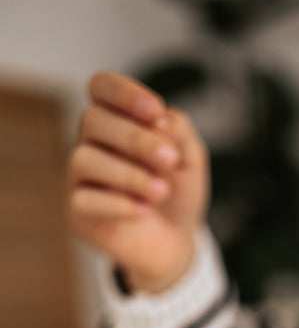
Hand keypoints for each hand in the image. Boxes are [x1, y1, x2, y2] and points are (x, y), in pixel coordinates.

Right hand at [68, 70, 209, 293]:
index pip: (101, 87)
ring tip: (161, 191)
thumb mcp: (190, 158)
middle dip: (135, 138)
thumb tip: (160, 119)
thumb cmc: (177, 192)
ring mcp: (81, 176)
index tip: (156, 110)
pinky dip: (118, 204)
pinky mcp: (79, 211)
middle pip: (93, 120)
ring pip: (84, 159)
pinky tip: (144, 210)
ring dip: (128, 174)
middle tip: (169, 159)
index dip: (123, 93)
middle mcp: (92, 142)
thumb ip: (179, 132)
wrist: (175, 240)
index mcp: (117, 119)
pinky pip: (84, 200)